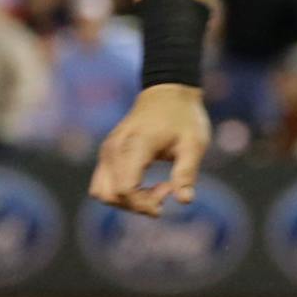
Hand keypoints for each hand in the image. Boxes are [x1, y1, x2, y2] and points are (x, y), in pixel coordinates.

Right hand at [88, 85, 210, 216]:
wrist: (168, 93)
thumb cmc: (184, 117)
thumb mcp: (194, 143)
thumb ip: (187, 172)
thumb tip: (185, 201)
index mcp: (134, 146)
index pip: (125, 189)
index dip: (144, 203)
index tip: (169, 193)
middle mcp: (113, 149)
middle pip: (111, 195)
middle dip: (138, 204)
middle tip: (167, 190)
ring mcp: (107, 151)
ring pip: (102, 193)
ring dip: (127, 201)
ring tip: (156, 189)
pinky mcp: (107, 154)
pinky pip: (104, 184)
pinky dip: (121, 192)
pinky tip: (146, 184)